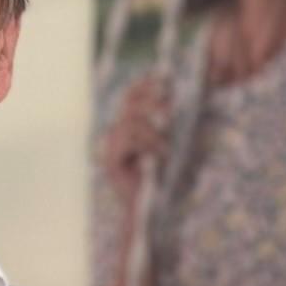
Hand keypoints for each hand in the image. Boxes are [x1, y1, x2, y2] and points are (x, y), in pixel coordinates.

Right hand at [99, 73, 172, 197]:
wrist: (148, 206)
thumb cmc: (159, 176)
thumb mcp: (166, 144)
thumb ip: (165, 125)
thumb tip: (174, 100)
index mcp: (128, 126)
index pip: (130, 97)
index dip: (143, 85)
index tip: (163, 78)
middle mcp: (116, 133)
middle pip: (129, 105)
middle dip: (151, 103)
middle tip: (170, 110)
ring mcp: (111, 146)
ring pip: (131, 124)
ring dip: (153, 133)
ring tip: (167, 148)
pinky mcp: (111, 160)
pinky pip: (129, 141)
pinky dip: (148, 145)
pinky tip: (160, 156)